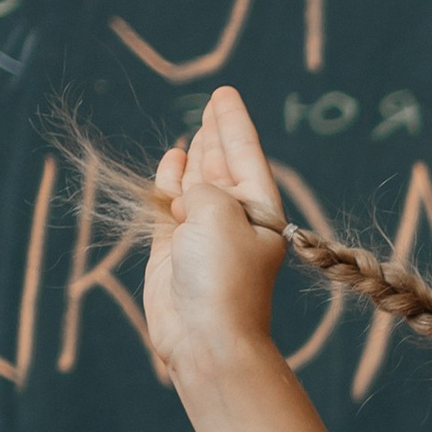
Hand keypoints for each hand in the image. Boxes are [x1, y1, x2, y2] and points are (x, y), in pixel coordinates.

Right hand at [141, 84, 287, 384]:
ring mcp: (203, 236)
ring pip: (198, 186)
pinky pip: (172, 207)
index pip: (246, 155)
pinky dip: (170, 184)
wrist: (205, 337)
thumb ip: (203, 188)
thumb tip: (185, 195)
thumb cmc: (222, 274)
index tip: (224, 94)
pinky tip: (172, 161)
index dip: (233, 123)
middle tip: (214, 104)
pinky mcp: (173, 252)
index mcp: (261, 211)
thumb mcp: (218, 212)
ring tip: (195, 132)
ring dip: (196, 158)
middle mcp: (235, 221)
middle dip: (218, 136)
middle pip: (225, 167)